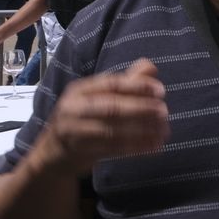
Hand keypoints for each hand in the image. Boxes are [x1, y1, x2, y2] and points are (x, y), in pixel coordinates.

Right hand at [32, 58, 168, 175]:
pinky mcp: (79, 151)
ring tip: (164, 131)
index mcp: (80, 90)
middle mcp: (73, 108)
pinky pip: (111, 149)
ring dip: (142, 131)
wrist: (53, 152)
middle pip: (111, 107)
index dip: (138, 86)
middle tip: (165, 112)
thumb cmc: (84, 117)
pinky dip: (135, 148)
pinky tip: (154, 146)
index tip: (161, 91)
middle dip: (141, 109)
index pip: (111, 84)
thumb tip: (151, 66)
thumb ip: (126, 81)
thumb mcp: (99, 96)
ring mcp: (73, 131)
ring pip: (112, 130)